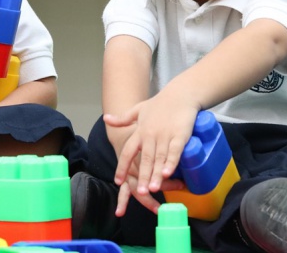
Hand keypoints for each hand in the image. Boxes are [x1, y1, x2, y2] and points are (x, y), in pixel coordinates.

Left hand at [105, 89, 198, 206]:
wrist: (180, 93)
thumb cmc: (160, 103)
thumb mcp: (138, 109)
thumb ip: (123, 118)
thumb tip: (106, 119)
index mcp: (140, 131)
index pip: (128, 151)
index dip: (122, 166)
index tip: (118, 181)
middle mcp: (150, 134)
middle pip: (145, 159)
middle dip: (143, 176)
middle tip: (140, 192)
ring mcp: (165, 135)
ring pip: (159, 158)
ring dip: (156, 174)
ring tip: (153, 188)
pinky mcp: (180, 135)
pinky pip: (175, 151)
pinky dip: (171, 162)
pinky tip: (168, 173)